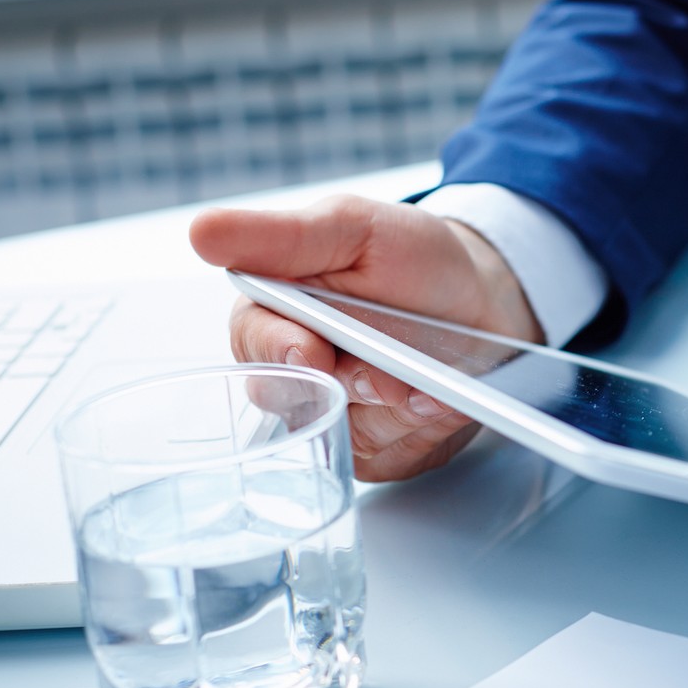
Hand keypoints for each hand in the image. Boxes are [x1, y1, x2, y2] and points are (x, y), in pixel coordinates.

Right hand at [189, 195, 545, 480]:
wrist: (484, 298)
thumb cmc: (414, 258)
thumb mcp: (352, 228)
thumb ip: (282, 236)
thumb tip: (202, 230)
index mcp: (274, 312)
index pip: (252, 342)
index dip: (280, 350)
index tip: (312, 349)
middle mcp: (294, 371)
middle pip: (293, 403)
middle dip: (356, 386)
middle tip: (399, 375)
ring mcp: (332, 415)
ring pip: (346, 435)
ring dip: (399, 410)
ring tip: (435, 381)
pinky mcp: (372, 451)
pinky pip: (386, 459)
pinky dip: (422, 431)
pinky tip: (441, 402)